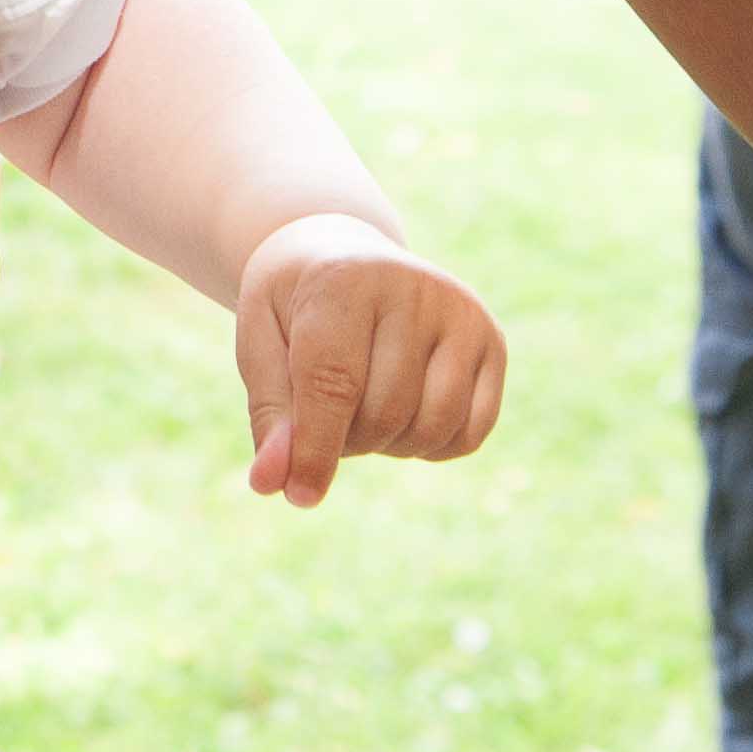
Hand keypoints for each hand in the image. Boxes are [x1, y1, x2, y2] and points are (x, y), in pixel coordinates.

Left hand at [228, 212, 505, 504]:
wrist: (343, 255)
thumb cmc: (295, 310)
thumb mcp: (261, 346)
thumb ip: (270, 414)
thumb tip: (272, 485)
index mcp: (345, 281)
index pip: (334, 383)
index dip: (316, 448)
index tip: (300, 496)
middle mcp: (415, 288)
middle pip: (384, 412)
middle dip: (348, 439)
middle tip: (326, 413)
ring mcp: (462, 313)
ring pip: (433, 426)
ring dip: (391, 445)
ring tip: (364, 409)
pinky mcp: (491, 340)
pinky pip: (471, 431)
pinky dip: (433, 446)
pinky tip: (405, 416)